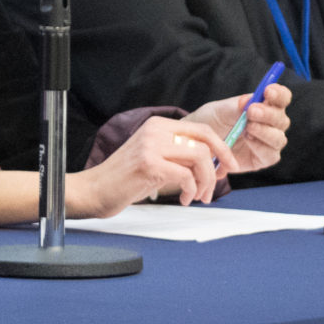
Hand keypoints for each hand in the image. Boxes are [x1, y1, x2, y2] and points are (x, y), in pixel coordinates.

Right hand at [71, 116, 232, 214]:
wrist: (94, 190)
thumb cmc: (124, 179)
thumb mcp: (155, 159)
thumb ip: (179, 156)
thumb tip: (212, 163)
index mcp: (158, 125)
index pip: (201, 129)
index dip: (221, 147)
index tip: (228, 165)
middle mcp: (156, 130)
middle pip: (205, 140)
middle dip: (220, 163)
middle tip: (218, 183)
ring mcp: (152, 145)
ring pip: (199, 157)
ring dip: (205, 181)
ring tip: (198, 196)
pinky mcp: (149, 164)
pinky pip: (185, 175)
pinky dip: (191, 190)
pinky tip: (183, 199)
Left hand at [184, 83, 292, 174]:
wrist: (199, 144)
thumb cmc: (212, 122)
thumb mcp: (220, 111)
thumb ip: (236, 107)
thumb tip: (248, 101)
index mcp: (265, 106)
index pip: (281, 98)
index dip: (279, 94)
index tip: (268, 91)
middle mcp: (270, 124)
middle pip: (282, 119)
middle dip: (269, 114)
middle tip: (251, 111)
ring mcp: (268, 143)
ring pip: (279, 138)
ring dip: (265, 131)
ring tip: (247, 128)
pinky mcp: (262, 159)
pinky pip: (270, 155)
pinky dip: (261, 147)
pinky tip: (248, 140)